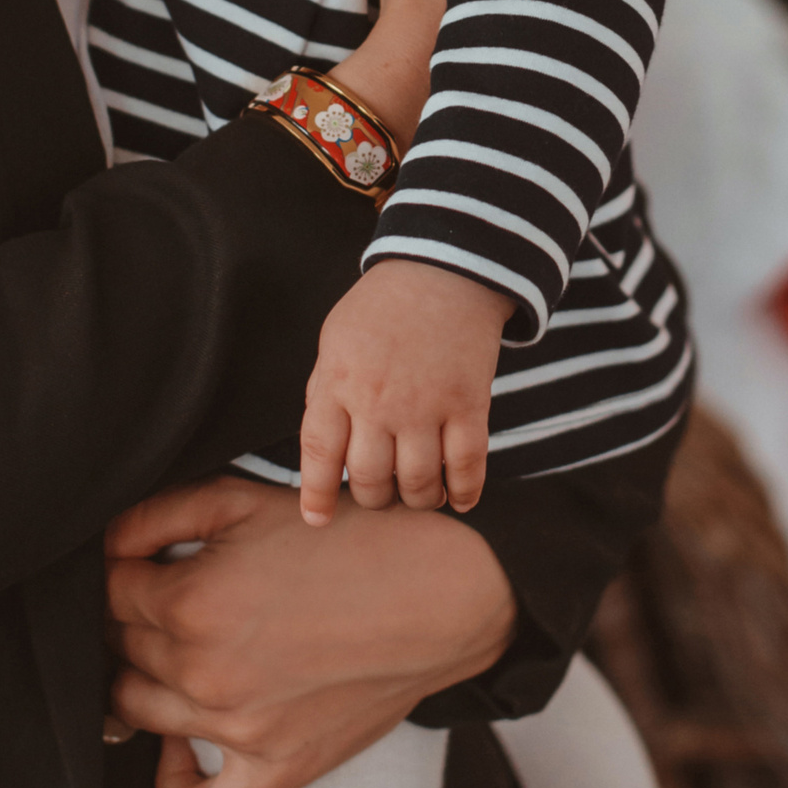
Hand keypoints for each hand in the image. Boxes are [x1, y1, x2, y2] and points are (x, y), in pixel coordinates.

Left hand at [105, 473, 514, 787]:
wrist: (440, 594)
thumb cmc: (349, 541)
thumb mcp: (247, 500)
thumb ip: (158, 516)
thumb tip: (105, 546)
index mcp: (190, 603)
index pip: (109, 592)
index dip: (122, 571)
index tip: (144, 562)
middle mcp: (202, 672)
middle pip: (119, 648)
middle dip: (134, 617)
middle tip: (167, 596)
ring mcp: (235, 731)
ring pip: (137, 713)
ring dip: (143, 679)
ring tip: (173, 652)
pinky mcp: (273, 770)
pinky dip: (175, 780)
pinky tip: (181, 745)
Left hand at [298, 258, 512, 525]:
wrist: (445, 268)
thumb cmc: (383, 308)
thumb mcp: (335, 342)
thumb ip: (326, 395)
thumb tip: (323, 453)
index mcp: (338, 382)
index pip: (319, 455)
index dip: (317, 494)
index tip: (318, 519)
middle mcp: (379, 401)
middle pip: (372, 479)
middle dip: (375, 498)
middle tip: (382, 493)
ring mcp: (427, 405)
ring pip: (419, 483)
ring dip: (419, 500)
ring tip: (420, 494)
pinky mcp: (470, 403)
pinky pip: (467, 466)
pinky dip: (464, 493)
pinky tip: (459, 500)